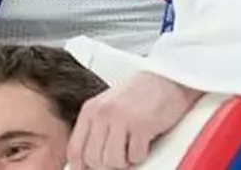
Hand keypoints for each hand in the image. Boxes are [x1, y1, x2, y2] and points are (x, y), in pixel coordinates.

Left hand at [66, 71, 200, 169]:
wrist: (165, 80)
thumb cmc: (138, 95)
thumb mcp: (107, 107)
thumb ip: (95, 129)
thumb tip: (88, 159)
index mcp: (90, 111)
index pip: (75, 150)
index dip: (81, 167)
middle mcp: (102, 114)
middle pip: (93, 159)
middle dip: (106, 166)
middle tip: (119, 158)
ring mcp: (121, 119)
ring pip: (112, 161)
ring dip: (124, 162)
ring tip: (131, 151)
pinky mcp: (141, 125)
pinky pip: (135, 156)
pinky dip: (139, 156)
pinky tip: (143, 144)